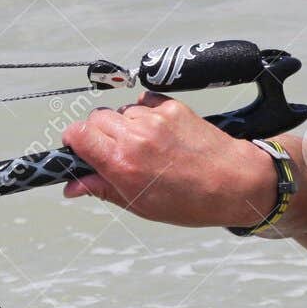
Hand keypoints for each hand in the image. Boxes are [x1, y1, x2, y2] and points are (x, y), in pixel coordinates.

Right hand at [61, 92, 276, 227]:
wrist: (234, 183)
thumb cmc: (191, 201)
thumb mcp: (140, 204)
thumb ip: (102, 188)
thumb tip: (72, 186)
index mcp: (123, 163)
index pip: (77, 134)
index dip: (73, 140)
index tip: (78, 149)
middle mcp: (136, 136)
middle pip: (95, 119)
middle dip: (97, 134)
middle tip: (113, 153)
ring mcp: (155, 118)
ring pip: (120, 112)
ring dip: (123, 126)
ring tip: (144, 148)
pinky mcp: (172, 106)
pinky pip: (144, 103)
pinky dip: (145, 115)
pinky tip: (159, 135)